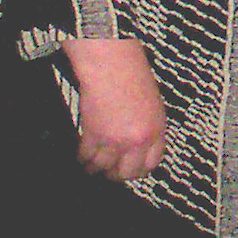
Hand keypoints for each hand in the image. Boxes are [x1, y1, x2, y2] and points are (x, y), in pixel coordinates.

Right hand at [63, 37, 166, 180]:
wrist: (112, 63)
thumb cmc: (131, 75)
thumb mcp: (152, 103)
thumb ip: (148, 126)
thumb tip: (139, 144)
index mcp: (156, 130)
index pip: (152, 163)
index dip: (139, 170)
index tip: (131, 170)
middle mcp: (137, 139)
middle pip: (127, 173)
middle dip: (116, 174)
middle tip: (109, 172)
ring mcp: (115, 140)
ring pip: (103, 168)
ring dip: (95, 168)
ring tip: (91, 165)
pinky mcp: (94, 136)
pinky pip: (86, 157)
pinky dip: (81, 157)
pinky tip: (81, 154)